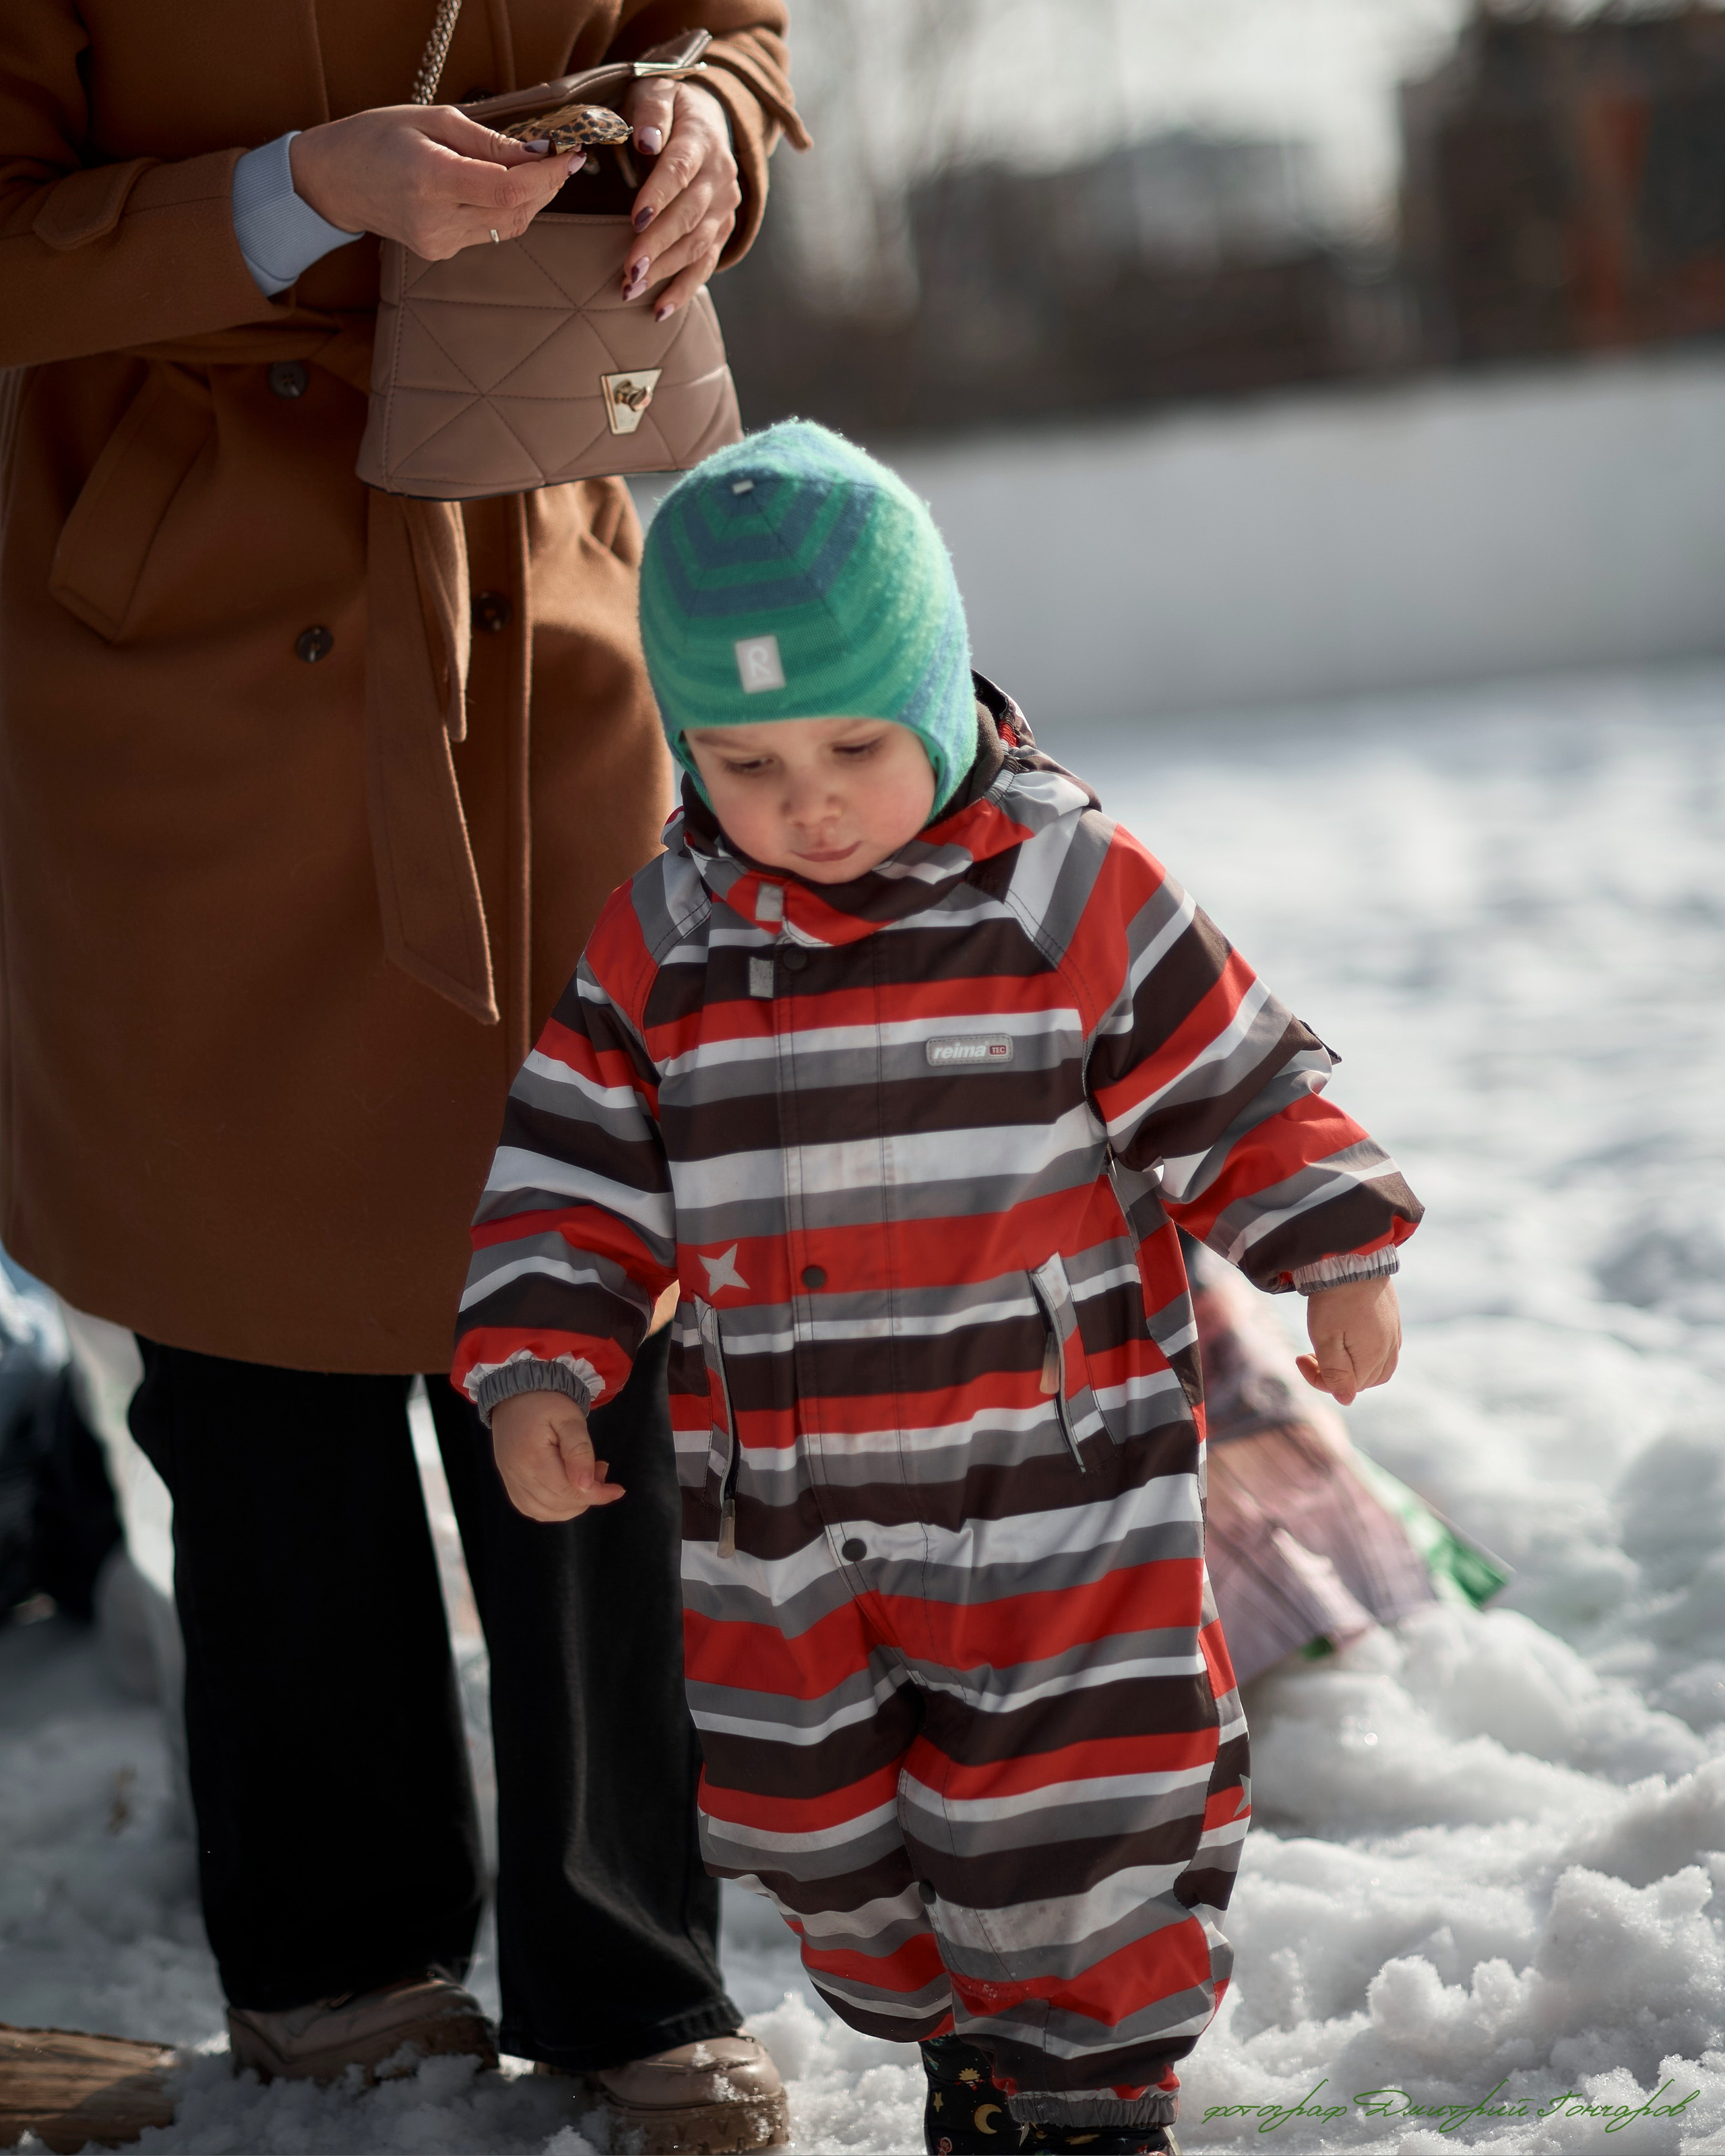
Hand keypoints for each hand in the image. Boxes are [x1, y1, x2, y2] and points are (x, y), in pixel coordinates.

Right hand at [289, 106, 582, 259]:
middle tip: (562, 157)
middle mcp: (437, 220)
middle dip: (547, 184)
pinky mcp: (440, 252)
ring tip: (538, 169)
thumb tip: (537, 151)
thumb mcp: (431, 119)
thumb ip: (487, 141)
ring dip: (532, 198)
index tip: (569, 155)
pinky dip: (506, 209)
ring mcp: (439, 243)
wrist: (334, 180)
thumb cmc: (376, 139)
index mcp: (431, 180)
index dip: (547, 175)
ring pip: (508, 226)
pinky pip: (488, 232)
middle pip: (516, 211)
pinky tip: (506, 188)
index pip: (508, 189)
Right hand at [490, 1390, 623, 1521]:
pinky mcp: (510, 1483)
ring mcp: (511, 1482)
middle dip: (588, 1495)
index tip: (617, 1490)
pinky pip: (532, 1509)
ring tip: (584, 1477)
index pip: (570, 1491)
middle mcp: (518, 1476)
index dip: (598, 1495)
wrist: (515, 1395)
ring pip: (547, 1512)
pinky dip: (553, 1508)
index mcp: (533, 1459)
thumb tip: (587, 1486)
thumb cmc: (545, 1403)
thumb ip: (579, 1452)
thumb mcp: (570, 1419)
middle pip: (560, 1504)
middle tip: (600, 1469)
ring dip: (573, 1504)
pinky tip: (566, 1490)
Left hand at [619, 78, 740, 318]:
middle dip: (658, 245)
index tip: (636, 219)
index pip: (680, 170)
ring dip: (665, 271)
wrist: (705, 118)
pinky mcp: (722, 229)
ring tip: (631, 289)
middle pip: (689, 216)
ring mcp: (724, 207)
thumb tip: (647, 141)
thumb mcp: (657, 91)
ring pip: (697, 245)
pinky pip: (705, 264)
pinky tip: (659, 310)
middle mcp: (720, 177)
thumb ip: (651, 113)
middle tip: (629, 271)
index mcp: (701, 140)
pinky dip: (684, 289)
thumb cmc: (668, 107)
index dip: (659, 196)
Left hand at [1296, 1276, 1401, 1405]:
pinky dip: (1362, 1352)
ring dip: (1349, 1364)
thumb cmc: (1334, 1300)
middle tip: (1309, 1353)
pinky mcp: (1393, 1320)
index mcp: (1373, 1358)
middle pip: (1361, 1380)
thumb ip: (1335, 1373)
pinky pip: (1383, 1349)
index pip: (1347, 1387)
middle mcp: (1389, 1349)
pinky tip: (1346, 1334)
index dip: (1319, 1380)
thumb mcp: (1326, 1339)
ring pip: (1374, 1367)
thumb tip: (1346, 1399)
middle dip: (1333, 1373)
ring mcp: (1394, 1334)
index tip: (1299, 1358)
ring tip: (1328, 1346)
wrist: (1352, 1259)